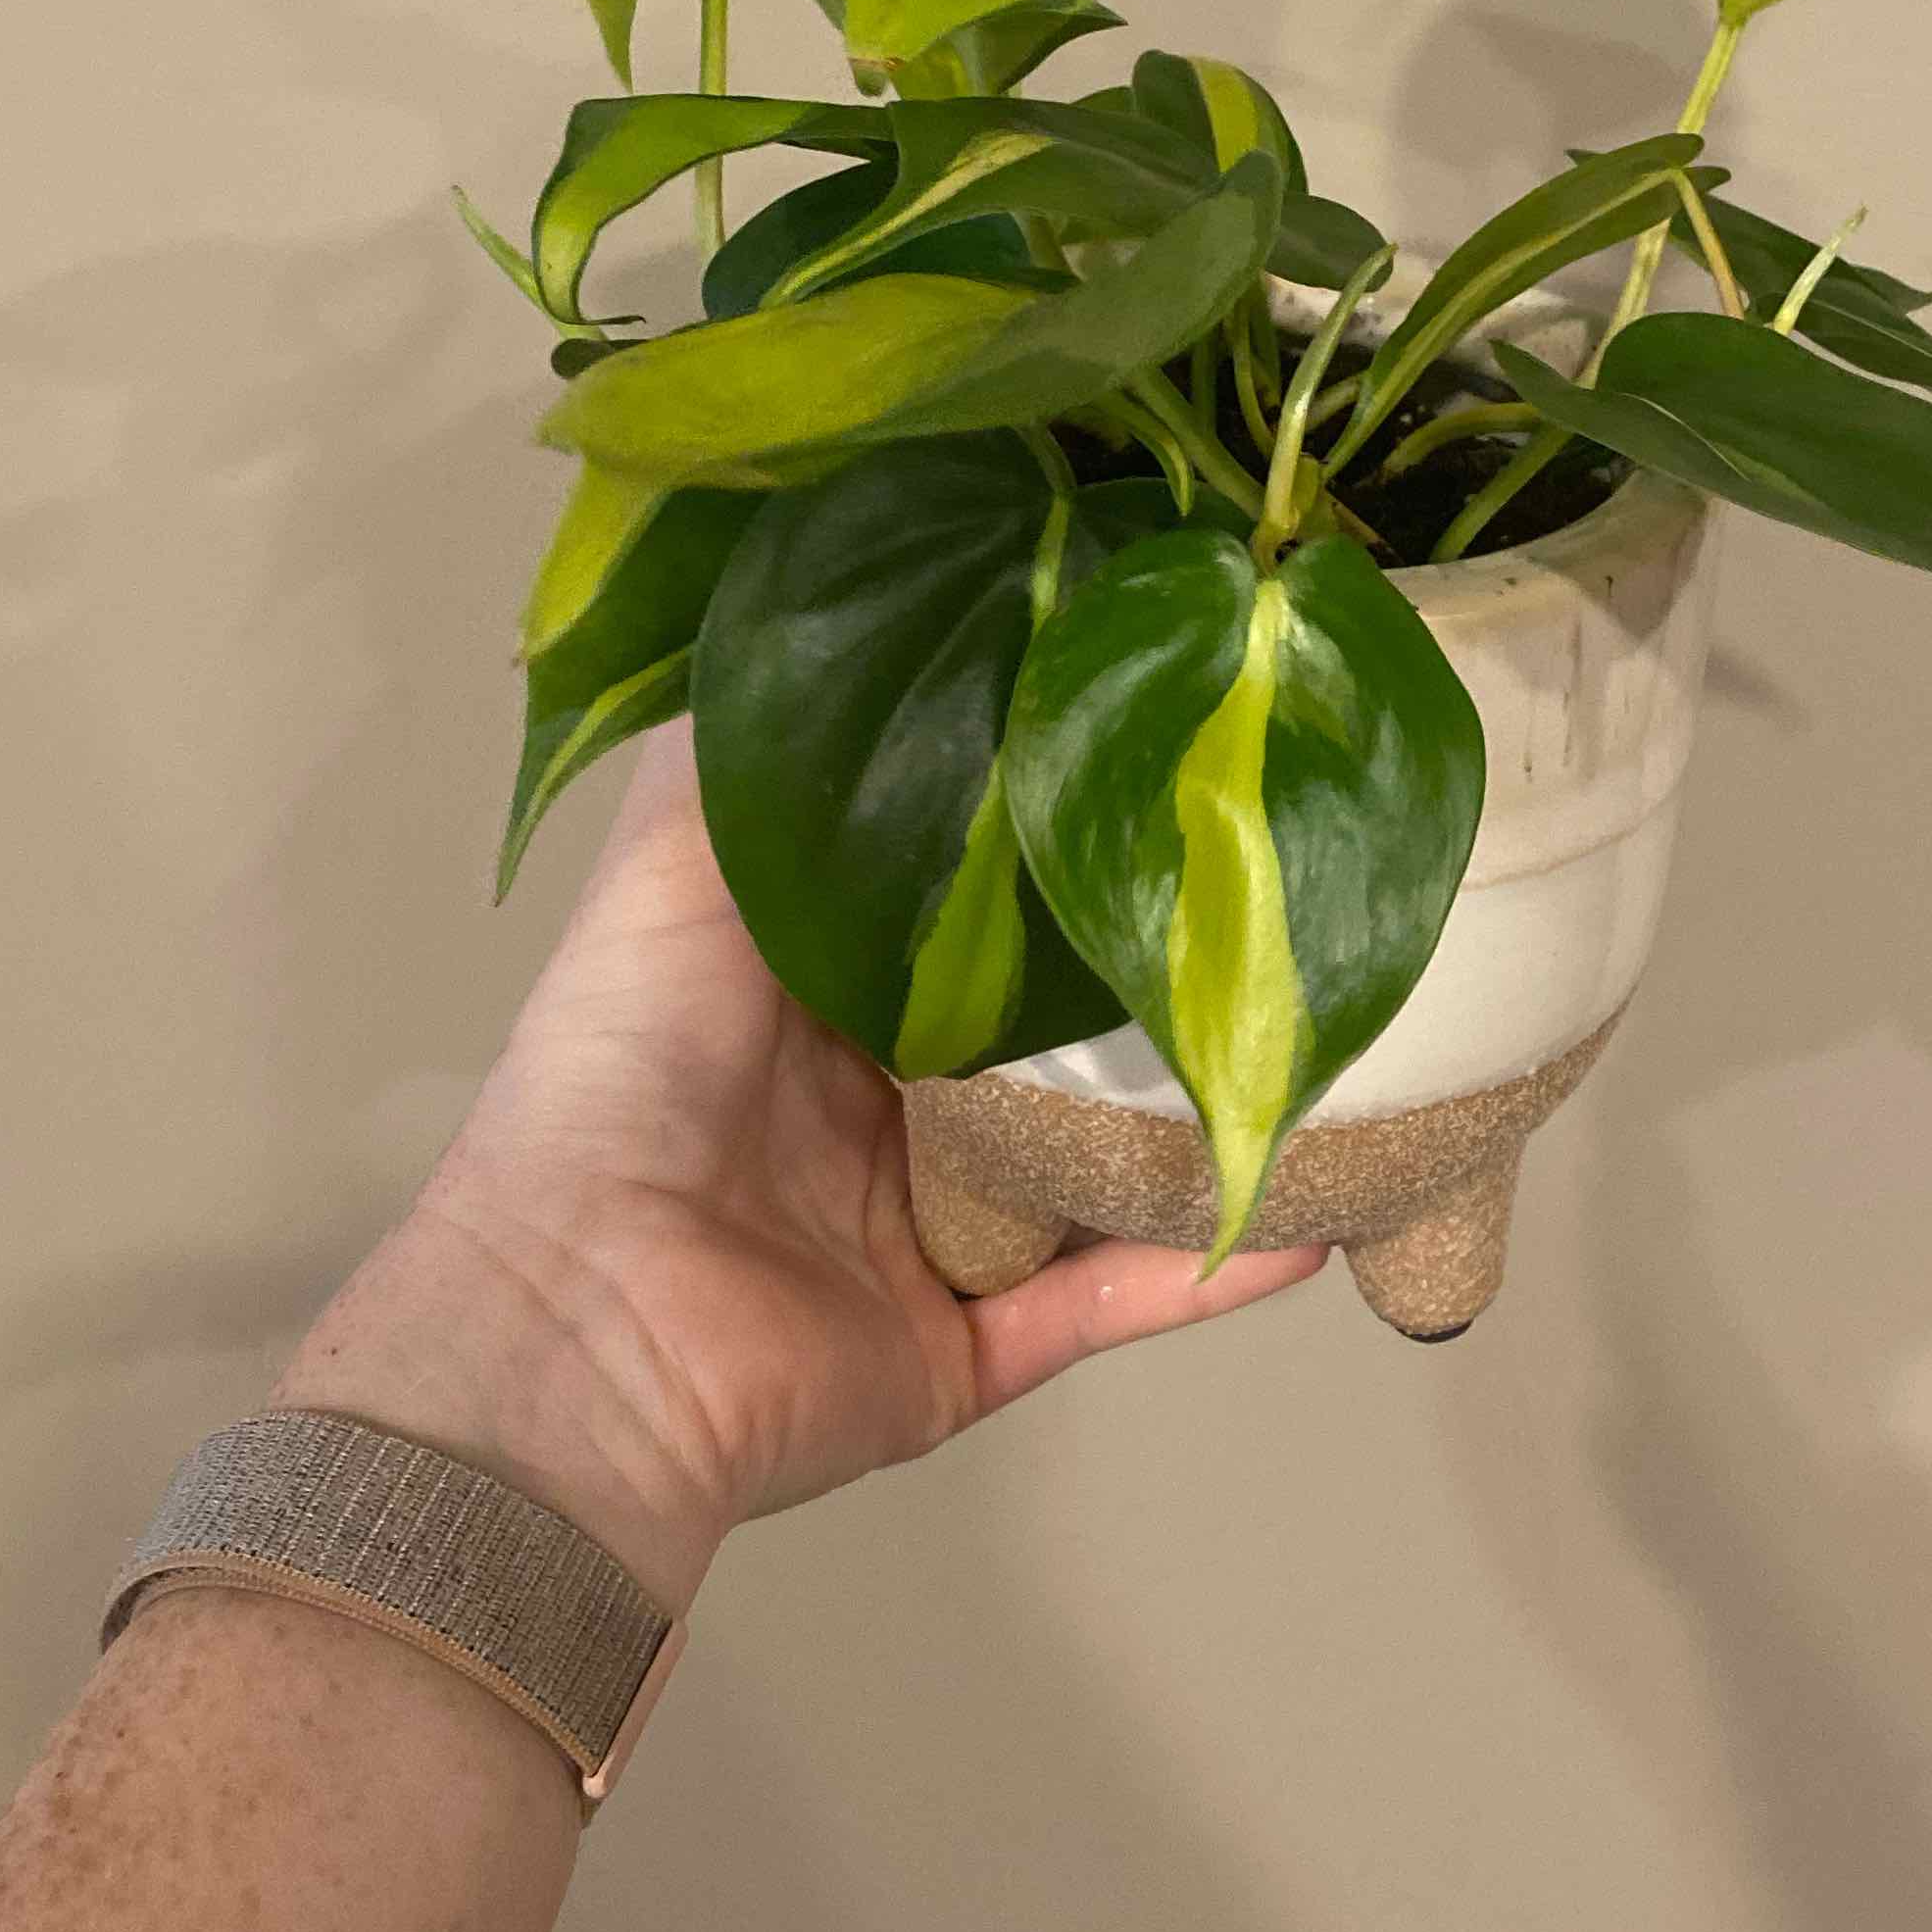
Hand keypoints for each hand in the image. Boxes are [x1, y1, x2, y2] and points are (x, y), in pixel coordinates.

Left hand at [278, 725, 1325, 1605]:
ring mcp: (942, 1231)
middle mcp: (888, 1103)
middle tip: (1302, 872)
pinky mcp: (977, 1346)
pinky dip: (1215, 1263)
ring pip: (1112, 1158)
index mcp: (822, 986)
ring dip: (1219, 1112)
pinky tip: (1328, 1198)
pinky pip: (1121, 1297)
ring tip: (1356, 1028)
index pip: (974, 894)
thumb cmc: (618, 1068)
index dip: (1064, 822)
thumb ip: (753, 746)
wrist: (575, 1326)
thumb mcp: (677, 857)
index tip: (1181, 737)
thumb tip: (844, 585)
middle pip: (1061, 1024)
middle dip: (1167, 966)